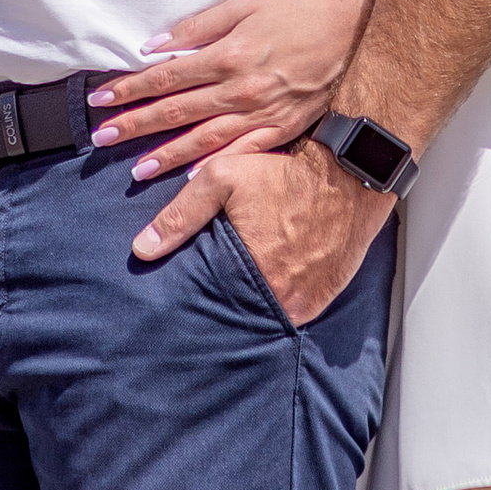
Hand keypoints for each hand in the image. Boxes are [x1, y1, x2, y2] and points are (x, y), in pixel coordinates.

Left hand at [89, 0, 375, 175]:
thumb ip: (197, 27)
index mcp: (227, 55)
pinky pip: (241, 153)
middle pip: (176, 111)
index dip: (130, 89)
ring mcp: (260, 115)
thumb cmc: (295, 15)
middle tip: (101, 137)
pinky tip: (189, 180)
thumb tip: (154, 46)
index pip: (166, 77)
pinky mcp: (280, 131)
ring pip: (203, 140)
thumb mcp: (244, 6)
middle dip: (135, 124)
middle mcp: (240, 90)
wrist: (350, 34)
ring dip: (166, 154)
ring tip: (135, 169)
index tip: (102, 100)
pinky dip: (214, 167)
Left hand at [130, 141, 393, 324]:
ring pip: (264, 315)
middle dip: (221, 303)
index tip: (183, 296)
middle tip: (210, 291)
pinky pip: (290, 311)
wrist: (348, 176)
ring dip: (249, 304)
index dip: (196, 297)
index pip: (209, 303)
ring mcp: (304, 306)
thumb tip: (142, 248)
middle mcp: (279, 300)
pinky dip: (276, 300)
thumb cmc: (285, 175)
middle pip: (236, 314)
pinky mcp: (321, 303)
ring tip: (236, 288)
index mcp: (250, 276)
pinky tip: (267, 282)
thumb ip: (181, 214)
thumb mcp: (223, 180)